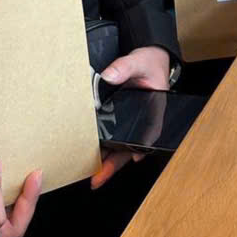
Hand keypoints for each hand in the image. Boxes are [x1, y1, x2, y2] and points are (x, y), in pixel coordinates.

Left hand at [90, 45, 170, 188]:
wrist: (148, 58)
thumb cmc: (150, 64)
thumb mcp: (140, 62)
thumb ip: (125, 67)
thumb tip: (109, 76)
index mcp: (152, 115)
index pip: (144, 140)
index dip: (132, 153)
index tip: (122, 163)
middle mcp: (141, 124)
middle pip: (126, 150)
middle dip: (111, 165)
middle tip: (96, 178)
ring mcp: (128, 124)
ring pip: (116, 146)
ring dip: (103, 157)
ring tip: (86, 168)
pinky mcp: (117, 119)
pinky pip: (108, 134)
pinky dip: (98, 143)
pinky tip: (84, 149)